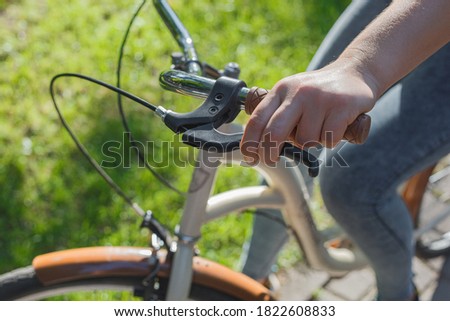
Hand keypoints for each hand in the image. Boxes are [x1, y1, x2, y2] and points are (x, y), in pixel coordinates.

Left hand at [240, 59, 377, 164]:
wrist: (355, 73)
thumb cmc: (317, 92)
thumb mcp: (292, 95)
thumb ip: (277, 116)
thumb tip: (259, 147)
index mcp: (281, 90)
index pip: (257, 119)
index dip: (249, 142)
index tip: (248, 158)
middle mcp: (298, 92)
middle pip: (274, 133)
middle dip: (269, 153)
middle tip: (271, 160)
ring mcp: (320, 98)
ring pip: (305, 141)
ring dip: (312, 142)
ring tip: (320, 128)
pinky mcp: (341, 106)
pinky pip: (328, 139)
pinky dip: (332, 140)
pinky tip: (336, 126)